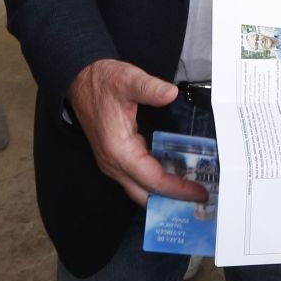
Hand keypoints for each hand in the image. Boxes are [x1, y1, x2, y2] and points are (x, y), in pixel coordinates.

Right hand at [66, 59, 206, 206]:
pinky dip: (156, 183)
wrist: (79, 80)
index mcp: (119, 150)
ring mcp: (112, 163)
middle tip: (200, 198)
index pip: (153, 180)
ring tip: (192, 190)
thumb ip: (150, 88)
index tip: (199, 192)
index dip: (177, 189)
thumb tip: (171, 94)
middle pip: (146, 194)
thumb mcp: (128, 79)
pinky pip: (138, 179)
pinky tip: (175, 176)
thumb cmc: (102, 81)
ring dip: (164, 193)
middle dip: (172, 201)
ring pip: (140, 189)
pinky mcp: (115, 159)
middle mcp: (113, 163)